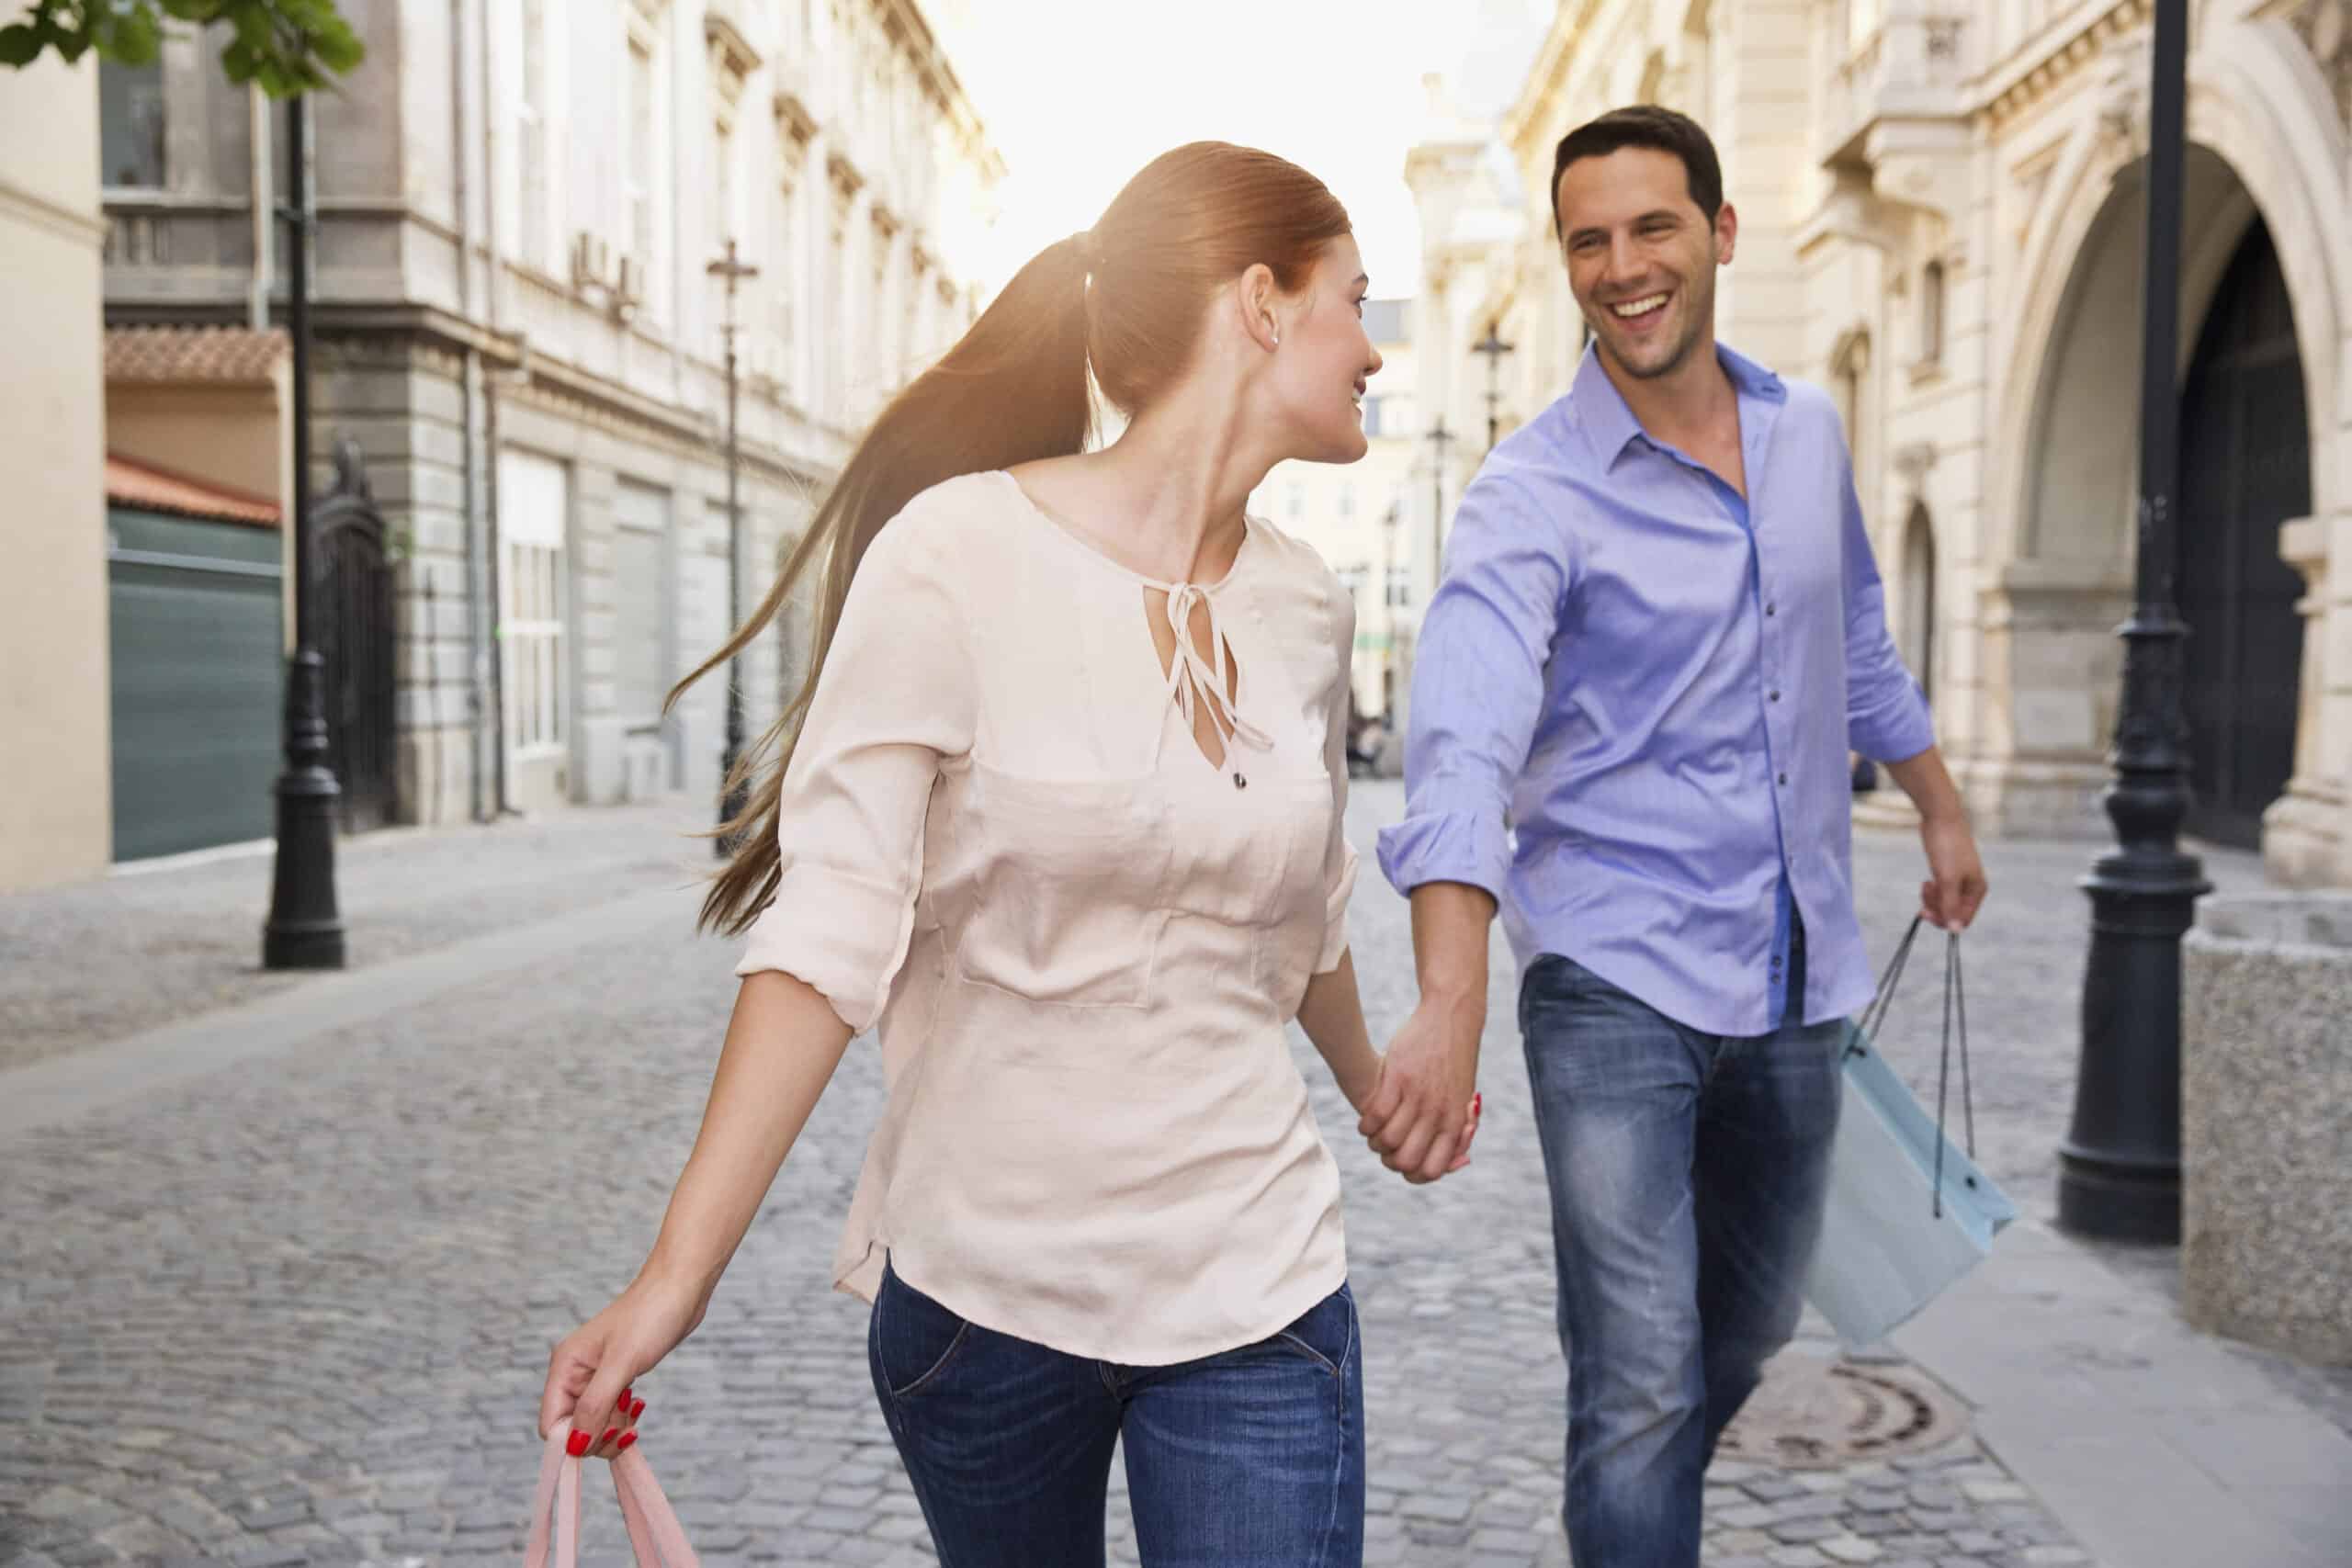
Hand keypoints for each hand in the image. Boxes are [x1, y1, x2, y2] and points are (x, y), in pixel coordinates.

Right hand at [538, 1271, 703, 1459]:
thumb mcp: (622, 1364)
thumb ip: (595, 1406)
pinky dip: (623, 1418)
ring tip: (636, 1408)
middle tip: (626, 1426)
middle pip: (573, 1429)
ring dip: (614, 1428)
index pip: (551, 1424)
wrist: (680, 1289)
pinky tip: (638, 1404)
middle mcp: (575, 1374)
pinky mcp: (617, 1377)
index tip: (603, 1438)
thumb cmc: (651, 1316)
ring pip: (594, 1424)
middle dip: (598, 1435)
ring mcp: (596, 1377)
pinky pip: (611, 1413)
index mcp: (565, 1367)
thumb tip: (574, 1447)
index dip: (573, 1441)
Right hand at [1359, 991, 1482, 1183]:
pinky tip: (1366, 1119)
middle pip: (1403, 1161)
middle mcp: (1437, 1114)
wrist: (1451, 1018)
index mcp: (1456, 1123)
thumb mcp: (1463, 1099)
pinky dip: (1365, 1124)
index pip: (1430, 1170)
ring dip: (1374, 1142)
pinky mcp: (1397, 1078)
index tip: (1404, 1160)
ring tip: (1373, 1132)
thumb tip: (1459, 1162)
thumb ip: (1458, 1130)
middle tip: (1385, 1146)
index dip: (1412, 1174)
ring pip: (1386, 1140)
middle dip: (1389, 1159)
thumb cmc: (1455, 1062)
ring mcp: (1417, 1096)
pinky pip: (1373, 1115)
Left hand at [1919, 813, 1987, 930]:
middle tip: (1922, 900)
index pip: (1962, 920)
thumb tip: (1955, 931)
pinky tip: (1926, 882)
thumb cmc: (1947, 848)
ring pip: (1944, 903)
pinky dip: (1932, 891)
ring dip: (1932, 900)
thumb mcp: (1947, 879)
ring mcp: (1960, 880)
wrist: (1940, 819)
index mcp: (1977, 890)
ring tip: (1925, 885)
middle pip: (1953, 913)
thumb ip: (1950, 905)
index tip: (1925, 913)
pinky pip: (1940, 892)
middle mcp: (1971, 887)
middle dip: (1936, 909)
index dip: (1944, 921)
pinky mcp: (1948, 873)